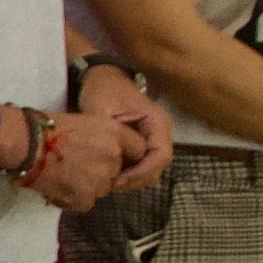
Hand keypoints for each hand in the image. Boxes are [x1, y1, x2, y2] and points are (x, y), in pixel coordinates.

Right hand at [20, 108, 138, 211]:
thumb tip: (108, 151)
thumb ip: (105, 137)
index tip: (110, 155)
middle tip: (79, 165)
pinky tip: (59, 186)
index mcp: (115, 134)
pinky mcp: (85, 199)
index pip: (138, 150)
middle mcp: (113, 158)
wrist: (26, 145)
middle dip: (103, 171)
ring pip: (102, 188)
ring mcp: (100, 181)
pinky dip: (74, 198)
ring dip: (88, 185)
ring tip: (65, 176)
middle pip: (118, 172)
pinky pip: (85, 202)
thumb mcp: (85, 121)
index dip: (125, 154)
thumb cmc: (48, 127)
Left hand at [75, 64, 174, 185]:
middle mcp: (160, 133)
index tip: (119, 180)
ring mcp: (153, 139)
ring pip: (150, 169)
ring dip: (132, 179)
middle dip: (136, 179)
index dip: (142, 172)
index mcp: (157, 123)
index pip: (161, 155)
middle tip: (110, 185)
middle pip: (158, 166)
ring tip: (109, 181)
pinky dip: (129, 173)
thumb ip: (111, 135)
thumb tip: (113, 159)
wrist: (102, 78)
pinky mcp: (142, 144)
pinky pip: (141, 164)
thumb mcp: (102, 110)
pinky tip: (110, 174)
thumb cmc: (103, 90)